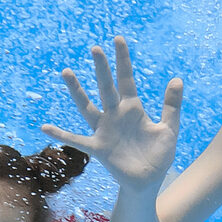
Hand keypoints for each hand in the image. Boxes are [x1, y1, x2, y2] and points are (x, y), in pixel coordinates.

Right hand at [42, 36, 182, 190]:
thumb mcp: (169, 128)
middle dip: (102, 68)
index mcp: (133, 109)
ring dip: (77, 91)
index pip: (127, 79)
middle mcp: (115, 116)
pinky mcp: (99, 148)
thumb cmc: (158, 155)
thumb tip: (177, 78)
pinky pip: (77, 140)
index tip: (118, 39)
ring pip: (87, 107)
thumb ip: (171, 105)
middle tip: (95, 48)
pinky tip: (45, 127)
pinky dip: (61, 134)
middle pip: (107, 87)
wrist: (149, 181)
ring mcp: (105, 131)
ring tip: (67, 72)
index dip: (123, 60)